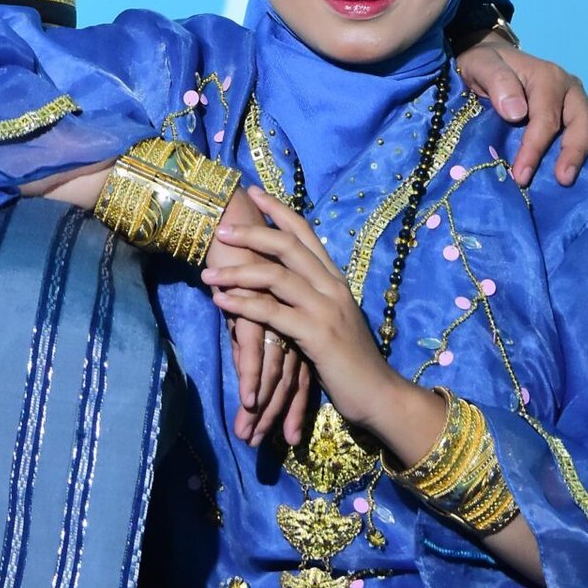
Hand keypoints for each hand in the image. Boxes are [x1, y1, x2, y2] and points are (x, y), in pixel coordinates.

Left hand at [204, 194, 415, 443]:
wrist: (379, 395)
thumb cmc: (350, 361)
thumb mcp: (331, 320)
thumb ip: (310, 299)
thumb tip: (279, 282)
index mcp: (335, 279)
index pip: (305, 233)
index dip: (278, 210)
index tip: (253, 192)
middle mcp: (332, 287)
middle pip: (288, 246)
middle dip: (251, 233)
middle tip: (221, 230)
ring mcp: (326, 309)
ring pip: (276, 276)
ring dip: (237, 272)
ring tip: (208, 273)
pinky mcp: (317, 335)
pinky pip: (273, 312)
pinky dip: (243, 304)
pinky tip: (221, 302)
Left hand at [453, 34, 587, 186]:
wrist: (491, 63)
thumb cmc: (486, 66)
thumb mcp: (482, 66)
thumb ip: (497, 82)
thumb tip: (517, 112)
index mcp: (548, 78)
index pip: (546, 118)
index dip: (535, 148)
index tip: (521, 175)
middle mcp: (570, 89)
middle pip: (582, 121)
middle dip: (574, 152)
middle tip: (564, 180)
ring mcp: (580, 102)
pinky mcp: (584, 115)